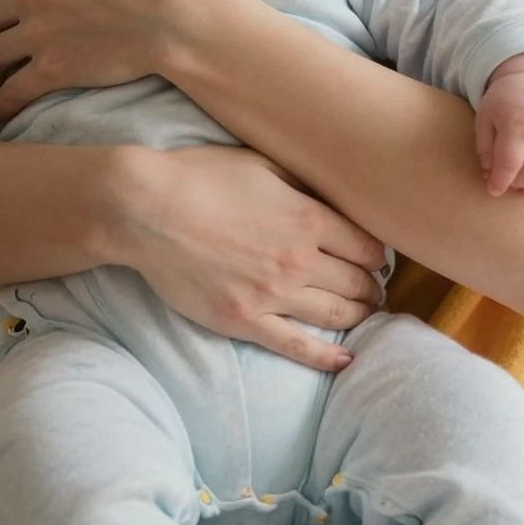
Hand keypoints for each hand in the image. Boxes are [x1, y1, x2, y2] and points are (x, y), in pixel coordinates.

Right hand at [128, 145, 387, 369]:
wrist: (145, 209)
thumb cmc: (200, 177)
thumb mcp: (262, 163)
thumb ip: (304, 183)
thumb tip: (334, 198)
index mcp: (307, 218)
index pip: (367, 246)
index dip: (377, 253)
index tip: (376, 257)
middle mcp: (298, 260)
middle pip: (357, 282)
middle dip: (372, 286)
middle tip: (374, 288)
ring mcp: (272, 295)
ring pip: (336, 315)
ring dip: (359, 316)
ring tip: (363, 314)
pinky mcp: (244, 321)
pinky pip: (296, 346)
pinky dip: (326, 357)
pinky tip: (345, 361)